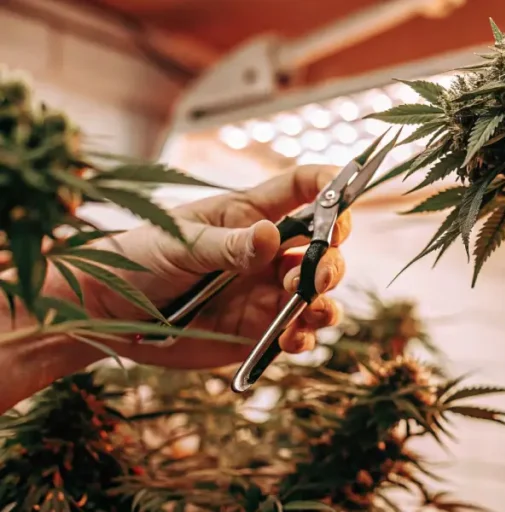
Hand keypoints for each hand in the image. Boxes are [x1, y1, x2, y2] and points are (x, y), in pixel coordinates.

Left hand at [56, 165, 348, 369]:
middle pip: (322, 247)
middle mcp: (268, 251)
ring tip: (310, 308)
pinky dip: (305, 337)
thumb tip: (273, 236)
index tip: (345, 191)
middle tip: (317, 275)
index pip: (302, 189)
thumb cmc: (139, 259)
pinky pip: (299, 332)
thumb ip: (228, 245)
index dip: (330, 185)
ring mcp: (267, 291)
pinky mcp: (261, 329)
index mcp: (250, 214)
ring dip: (324, 299)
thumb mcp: (180, 244)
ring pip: (319, 292)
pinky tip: (292, 339)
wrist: (108, 315)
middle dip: (329, 258)